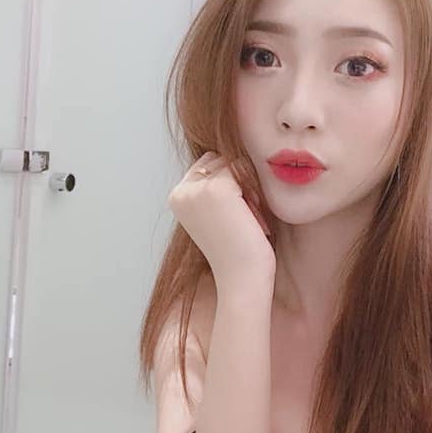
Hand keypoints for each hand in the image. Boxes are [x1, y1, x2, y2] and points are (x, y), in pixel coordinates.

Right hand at [168, 151, 274, 284]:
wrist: (242, 278)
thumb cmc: (237, 249)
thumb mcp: (217, 213)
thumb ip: (212, 186)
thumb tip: (232, 155)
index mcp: (177, 197)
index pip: (208, 163)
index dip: (229, 182)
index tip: (235, 215)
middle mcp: (181, 191)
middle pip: (219, 160)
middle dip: (237, 182)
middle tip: (243, 217)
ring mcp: (197, 189)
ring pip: (232, 163)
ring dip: (247, 187)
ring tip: (249, 217)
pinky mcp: (217, 189)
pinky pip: (242, 170)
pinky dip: (254, 192)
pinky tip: (253, 218)